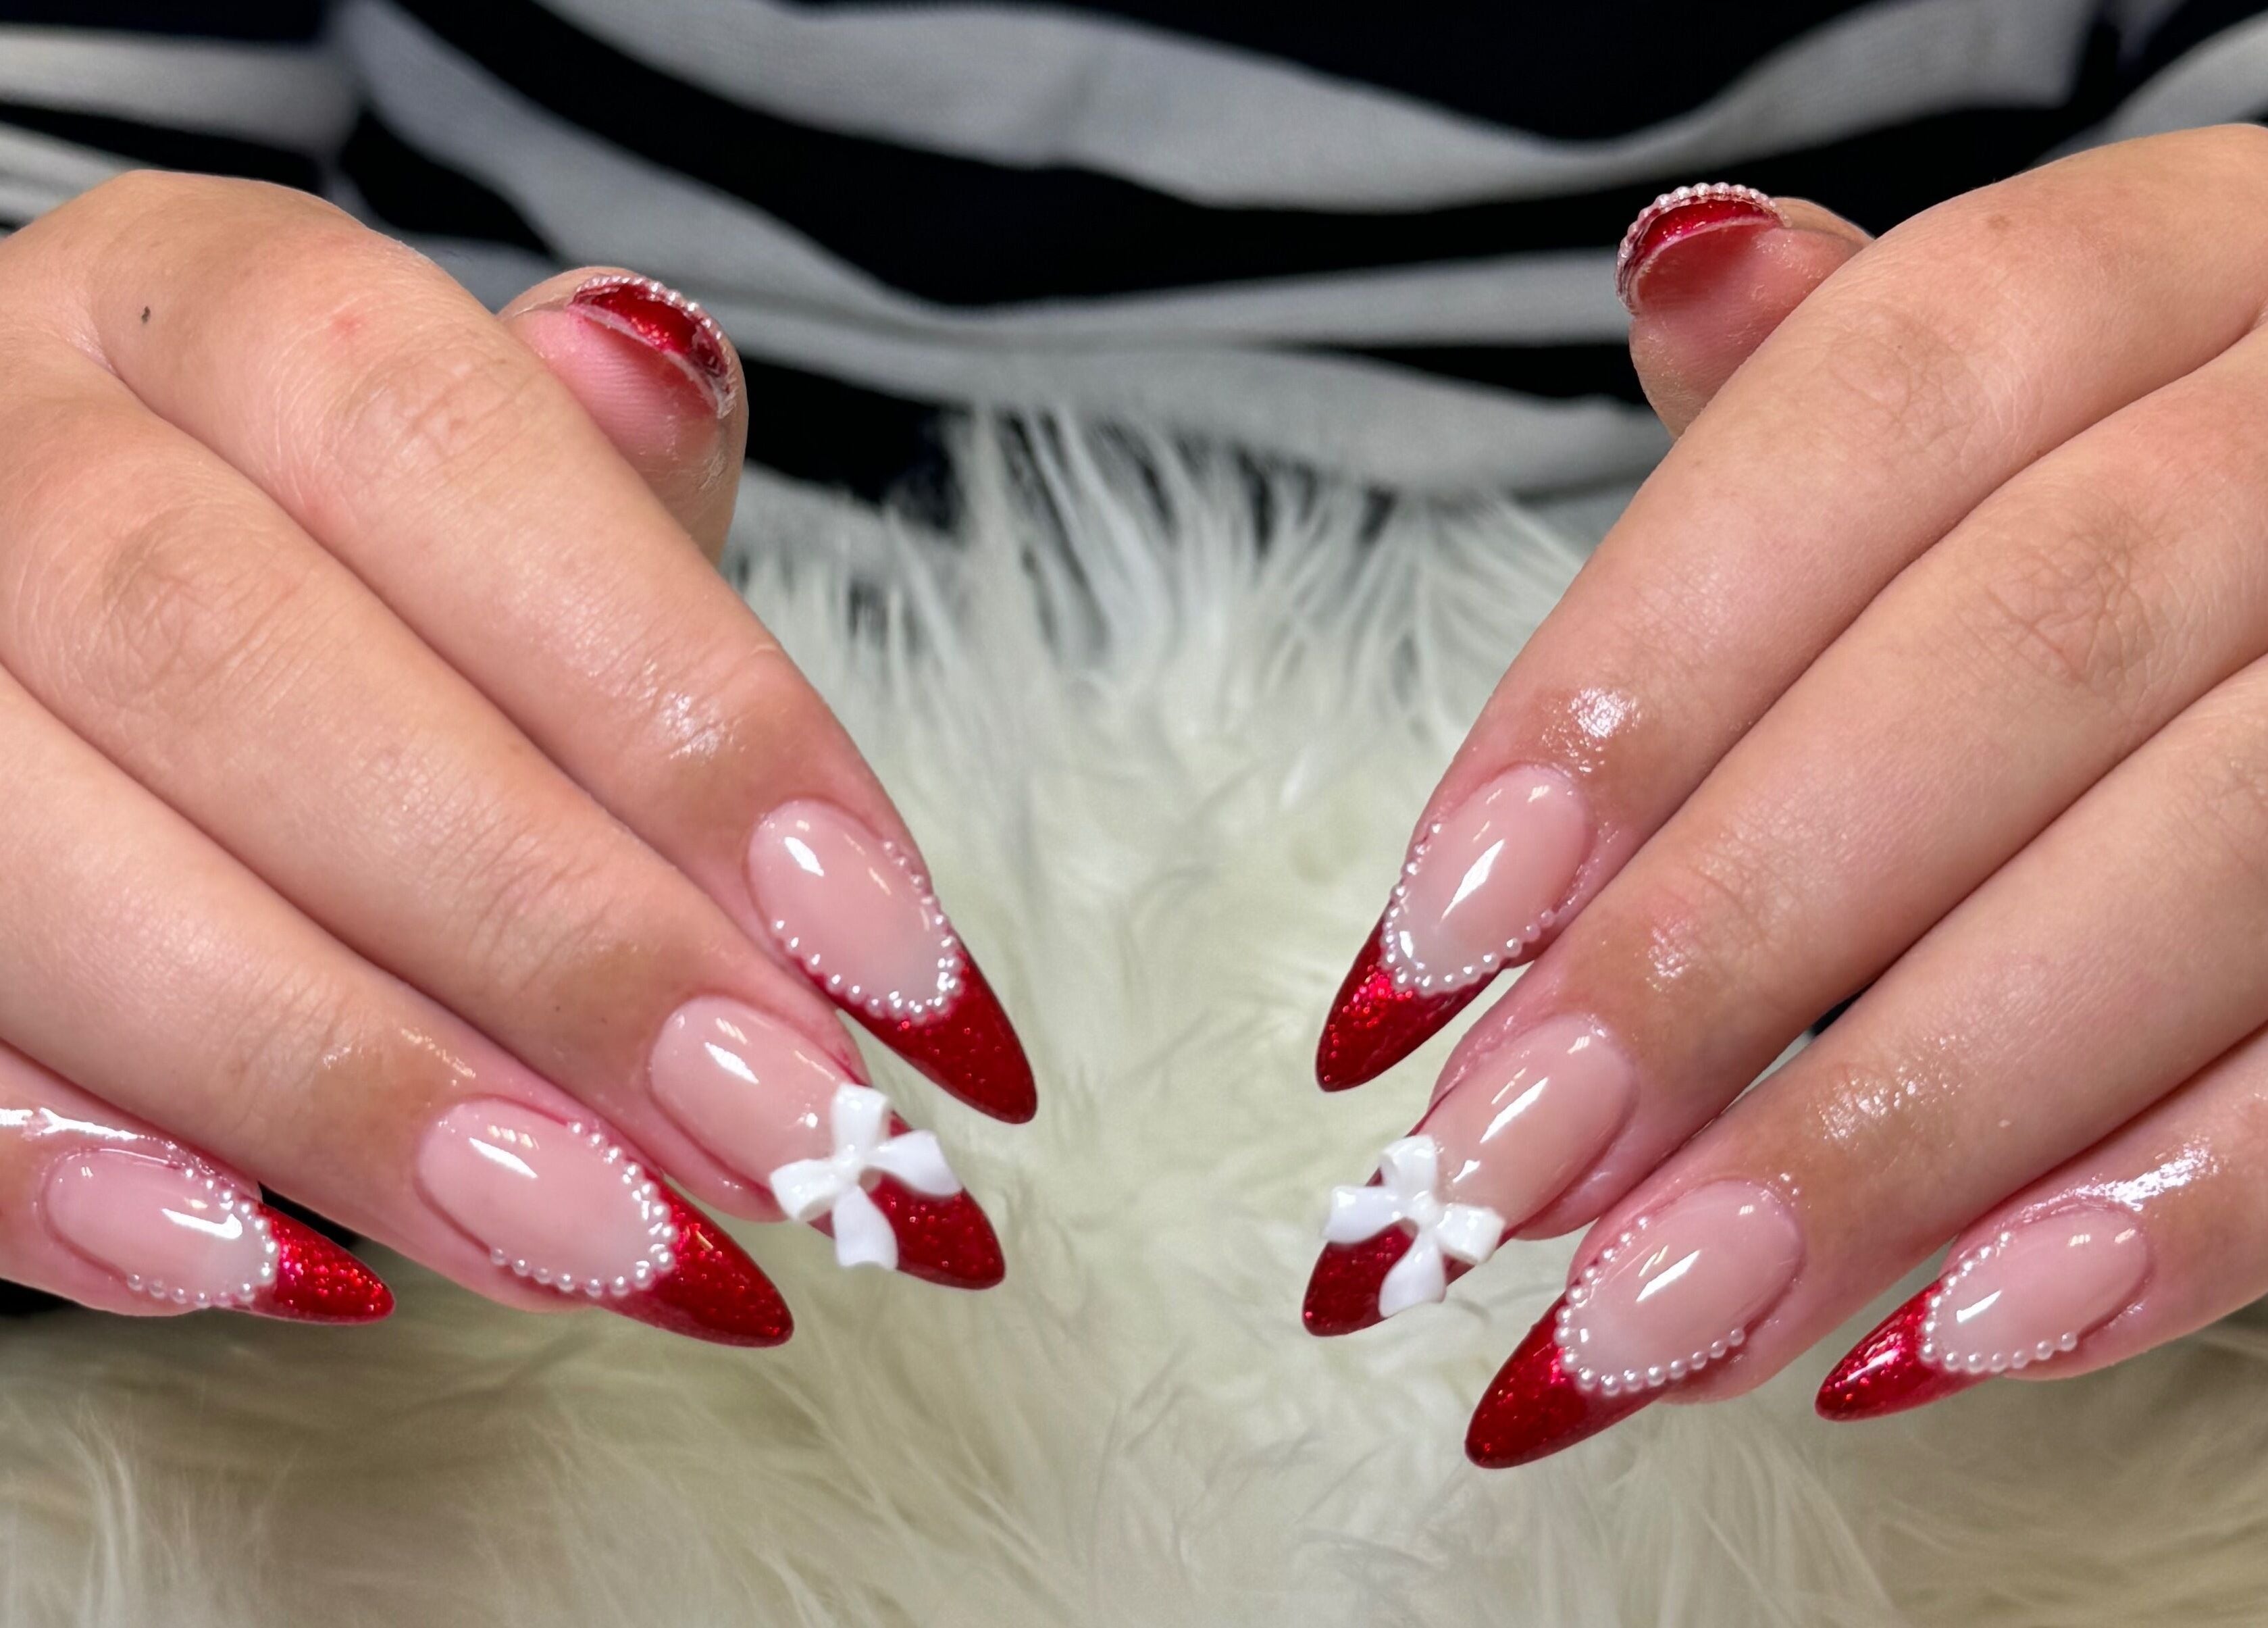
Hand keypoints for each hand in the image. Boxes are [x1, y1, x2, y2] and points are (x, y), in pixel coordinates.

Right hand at [0, 172, 1031, 1336]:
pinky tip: (278, 1272)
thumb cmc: (349, 557)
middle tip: (787, 1137)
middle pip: (241, 663)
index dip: (678, 705)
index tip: (892, 956)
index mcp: (198, 302)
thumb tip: (661, 367)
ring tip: (613, 1243)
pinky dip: (68, 1171)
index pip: (444, 449)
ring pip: (50, 864)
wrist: (78, 581)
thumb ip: (592, 480)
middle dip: (551, 935)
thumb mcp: (484, 481)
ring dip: (350, 1084)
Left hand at [1300, 128, 2267, 1463]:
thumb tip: (1672, 271)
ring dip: (1897, 1124)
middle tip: (1496, 1170)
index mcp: (2194, 263)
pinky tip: (1947, 1341)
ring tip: (1651, 1316)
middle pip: (2018, 655)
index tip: (1436, 927)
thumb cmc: (2147, 504)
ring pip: (2198, 867)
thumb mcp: (2027, 402)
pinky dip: (2174, 1211)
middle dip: (1722, 940)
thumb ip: (1836, 390)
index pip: (1889, 403)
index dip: (1644, 668)